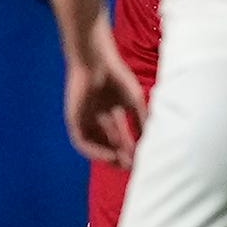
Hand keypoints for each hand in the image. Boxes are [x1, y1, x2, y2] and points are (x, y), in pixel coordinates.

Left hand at [63, 27, 148, 167]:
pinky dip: (95, 151)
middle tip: (133, 166)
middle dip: (122, 155)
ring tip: (123, 164)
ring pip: (97, 144)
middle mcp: (98, 116)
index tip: (141, 158)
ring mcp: (86, 118)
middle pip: (110, 142)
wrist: (95, 60)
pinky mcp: (74, 120)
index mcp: (112, 109)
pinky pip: (83, 142)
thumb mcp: (135, 101)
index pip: (121, 135)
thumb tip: (152, 141)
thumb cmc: (116, 75)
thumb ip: (143, 120)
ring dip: (109, 156)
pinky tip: (109, 156)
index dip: (131, 148)